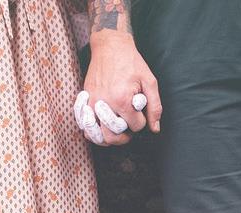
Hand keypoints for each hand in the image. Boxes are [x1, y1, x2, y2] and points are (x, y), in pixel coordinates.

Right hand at [78, 31, 161, 145]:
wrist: (110, 46)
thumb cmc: (130, 62)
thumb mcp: (149, 80)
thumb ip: (154, 106)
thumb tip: (155, 128)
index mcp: (122, 100)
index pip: (135, 126)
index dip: (140, 122)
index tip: (139, 111)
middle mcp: (105, 105)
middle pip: (114, 137)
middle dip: (125, 135)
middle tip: (129, 126)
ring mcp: (92, 104)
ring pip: (99, 137)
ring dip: (109, 138)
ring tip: (116, 131)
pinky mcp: (85, 102)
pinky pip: (85, 127)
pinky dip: (93, 132)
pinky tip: (101, 128)